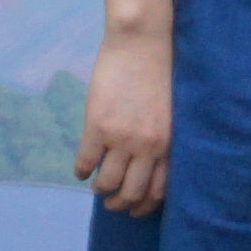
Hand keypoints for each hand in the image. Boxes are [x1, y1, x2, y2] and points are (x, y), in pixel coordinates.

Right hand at [74, 21, 172, 215]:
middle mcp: (147, 147)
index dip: (145, 205)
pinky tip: (81, 172)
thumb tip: (148, 161)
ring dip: (101, 190)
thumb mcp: (169, 111)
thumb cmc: (159, 71)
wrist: (142, 42)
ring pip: (107, 182)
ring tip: (98, 188)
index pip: (158, 190)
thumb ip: (160, 137)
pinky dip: (81, 172)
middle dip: (121, 204)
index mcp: (168, 143)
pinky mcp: (98, 126)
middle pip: (132, 193)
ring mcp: (121, 138)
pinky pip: (86, 161)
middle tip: (113, 204)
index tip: (136, 208)